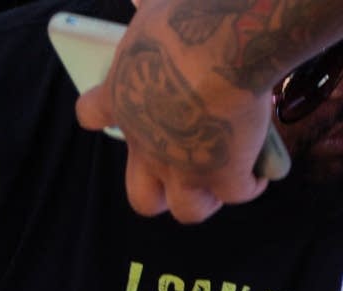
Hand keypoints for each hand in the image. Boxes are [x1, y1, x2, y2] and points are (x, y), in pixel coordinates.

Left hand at [76, 19, 273, 222]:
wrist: (220, 44)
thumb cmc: (188, 16)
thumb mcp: (157, 11)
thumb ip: (152, 16)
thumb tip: (150, 2)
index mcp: (120, 97)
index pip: (91, 112)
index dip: (102, 112)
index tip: (124, 105)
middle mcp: (145, 143)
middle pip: (141, 195)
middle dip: (160, 193)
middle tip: (184, 173)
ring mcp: (182, 165)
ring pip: (188, 209)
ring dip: (205, 200)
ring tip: (223, 183)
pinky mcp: (223, 172)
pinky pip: (237, 192)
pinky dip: (250, 184)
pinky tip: (259, 172)